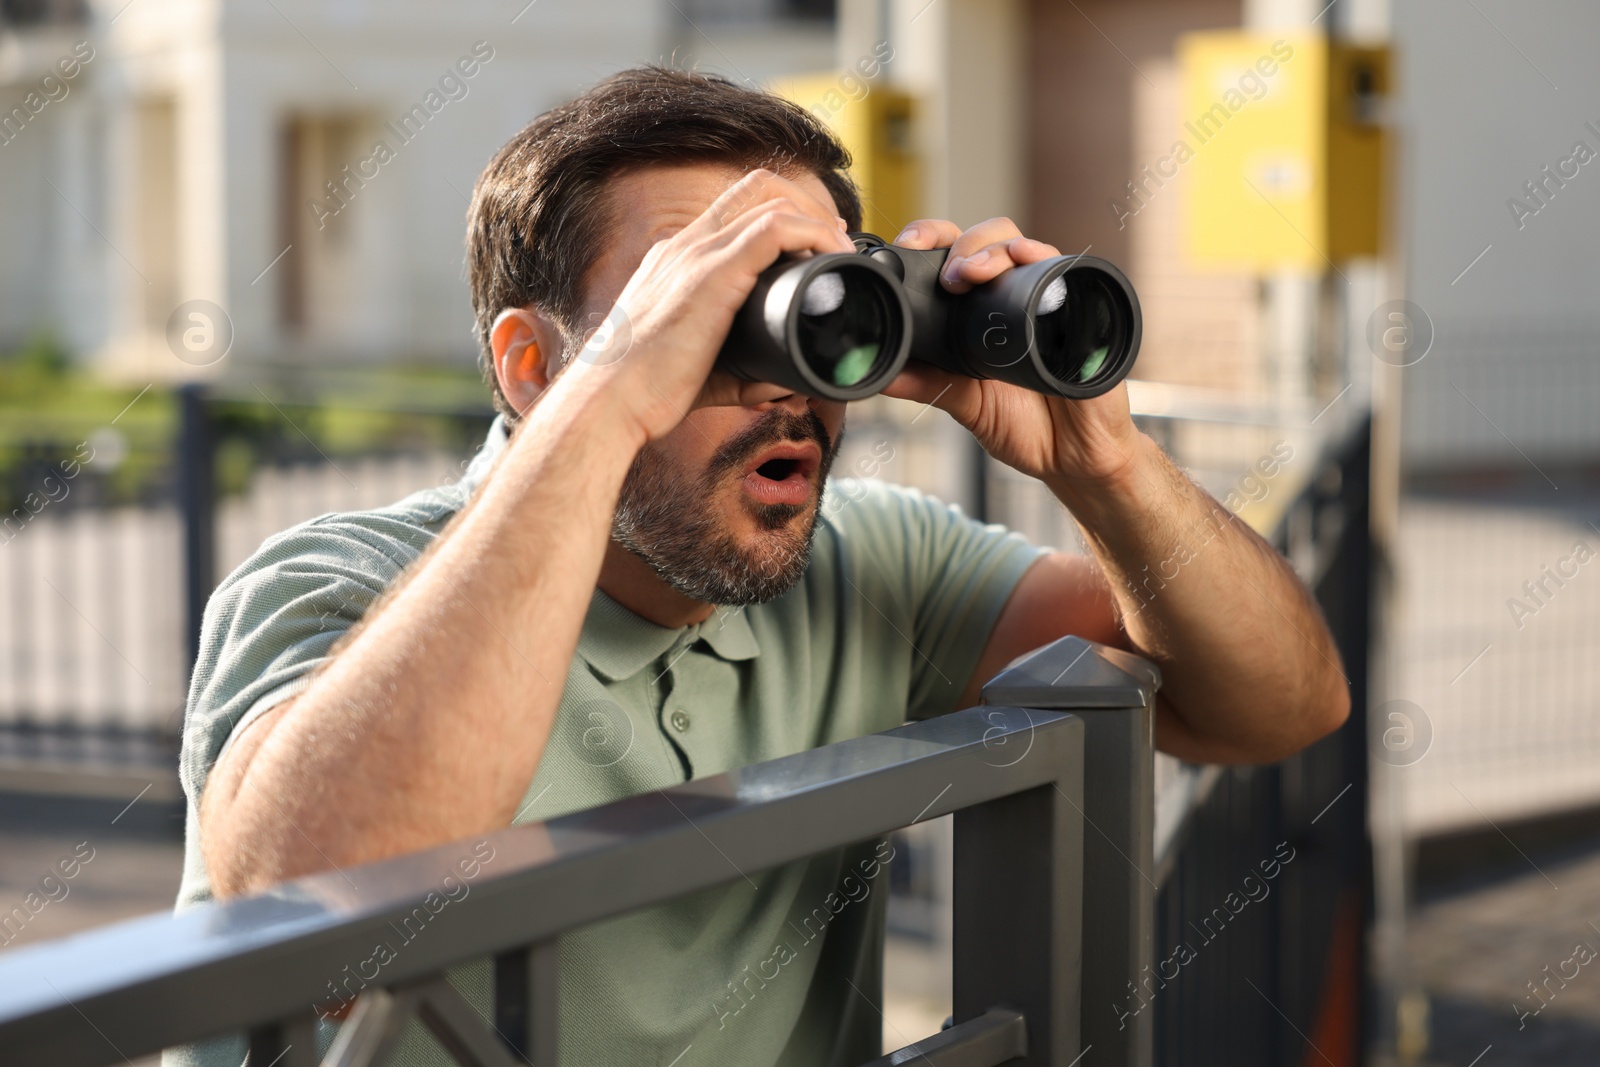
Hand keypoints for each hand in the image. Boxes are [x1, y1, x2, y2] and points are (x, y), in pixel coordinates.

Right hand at [568, 168, 855, 442]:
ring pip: (772, 201)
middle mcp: (684, 245)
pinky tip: (834, 257)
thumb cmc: (649, 394)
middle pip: (757, 188)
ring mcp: (696, 253)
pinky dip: (814, 235)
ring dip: (817, 218)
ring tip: (842, 252)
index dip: (783, 212)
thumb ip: (745, 371)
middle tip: (838, 239)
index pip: (733, 207)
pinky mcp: (712, 272)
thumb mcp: (704, 371)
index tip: (817, 240)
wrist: (611, 400)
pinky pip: (776, 228)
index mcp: (676, 260)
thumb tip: (785, 384)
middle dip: (806, 204)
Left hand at [878, 217, 1146, 494]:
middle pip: (987, 239)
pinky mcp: (1081, 309)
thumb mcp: (965, 404)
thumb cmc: (1023, 426)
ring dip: (993, 249)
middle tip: (949, 277)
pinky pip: (1065, 268)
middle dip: (962, 244)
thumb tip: (882, 372)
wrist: (1073, 457)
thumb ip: (927, 383)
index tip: (907, 246)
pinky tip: (1025, 257)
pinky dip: (1042, 255)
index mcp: (979, 311)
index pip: (954, 255)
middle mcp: (1013, 297)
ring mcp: (1047, 298)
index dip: (931, 239)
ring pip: (1021, 245)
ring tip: (972, 272)